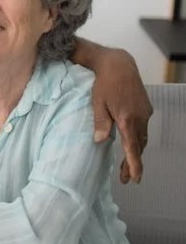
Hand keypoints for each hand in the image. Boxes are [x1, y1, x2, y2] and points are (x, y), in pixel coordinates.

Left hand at [89, 49, 151, 183]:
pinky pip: (143, 128)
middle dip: (134, 163)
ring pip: (142, 138)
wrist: (119, 64)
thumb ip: (100, 122)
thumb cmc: (104, 83)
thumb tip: (100, 141)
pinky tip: (132, 143)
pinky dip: (138, 139)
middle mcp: (140, 118)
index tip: (135, 179)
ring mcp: (145, 113)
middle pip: (139, 146)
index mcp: (127, 119)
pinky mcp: (145, 108)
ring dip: (136, 152)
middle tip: (127, 179)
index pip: (133, 148)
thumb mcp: (97, 103)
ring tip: (129, 166)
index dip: (134, 165)